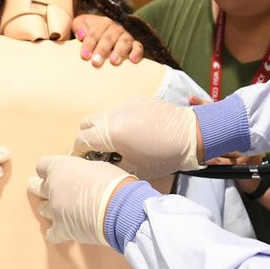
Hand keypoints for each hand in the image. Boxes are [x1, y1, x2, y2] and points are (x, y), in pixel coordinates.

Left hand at [27, 155, 134, 243]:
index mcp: (60, 168)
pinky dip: (55, 232)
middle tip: (46, 189)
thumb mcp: (98, 166)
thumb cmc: (115, 184)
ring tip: (59, 209)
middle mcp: (53, 188)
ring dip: (50, 208)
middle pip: (36, 186)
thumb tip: (82, 176)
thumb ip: (82, 170)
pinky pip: (51, 233)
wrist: (120, 209)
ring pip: (42, 209)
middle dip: (41, 187)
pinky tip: (61, 230)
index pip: (42, 166)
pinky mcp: (62, 230)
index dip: (48, 169)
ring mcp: (55, 210)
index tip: (52, 172)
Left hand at [72, 14, 142, 65]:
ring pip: (124, 41)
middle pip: (108, 38)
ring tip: (114, 62)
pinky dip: (137, 52)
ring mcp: (126, 35)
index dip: (89, 44)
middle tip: (96, 62)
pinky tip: (133, 60)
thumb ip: (79, 27)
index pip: (94, 33)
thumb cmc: (89, 31)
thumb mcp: (81, 24)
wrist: (103, 32)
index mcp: (102, 22)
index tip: (84, 55)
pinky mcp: (135, 43)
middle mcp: (115, 27)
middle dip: (102, 50)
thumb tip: (81, 35)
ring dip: (119, 52)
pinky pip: (138, 46)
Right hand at [73, 96, 200, 178]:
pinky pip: (121, 110)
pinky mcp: (139, 100)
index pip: (82, 139)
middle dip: (88, 137)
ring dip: (104, 129)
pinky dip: (121, 121)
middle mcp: (115, 115)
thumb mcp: (135, 168)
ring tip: (119, 143)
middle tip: (98, 151)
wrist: (191, 134)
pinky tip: (136, 132)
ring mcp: (127, 104)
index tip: (82, 160)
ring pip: (104, 115)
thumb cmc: (164, 156)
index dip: (78, 152)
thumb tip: (100, 162)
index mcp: (112, 133)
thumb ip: (111, 165)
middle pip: (87, 123)